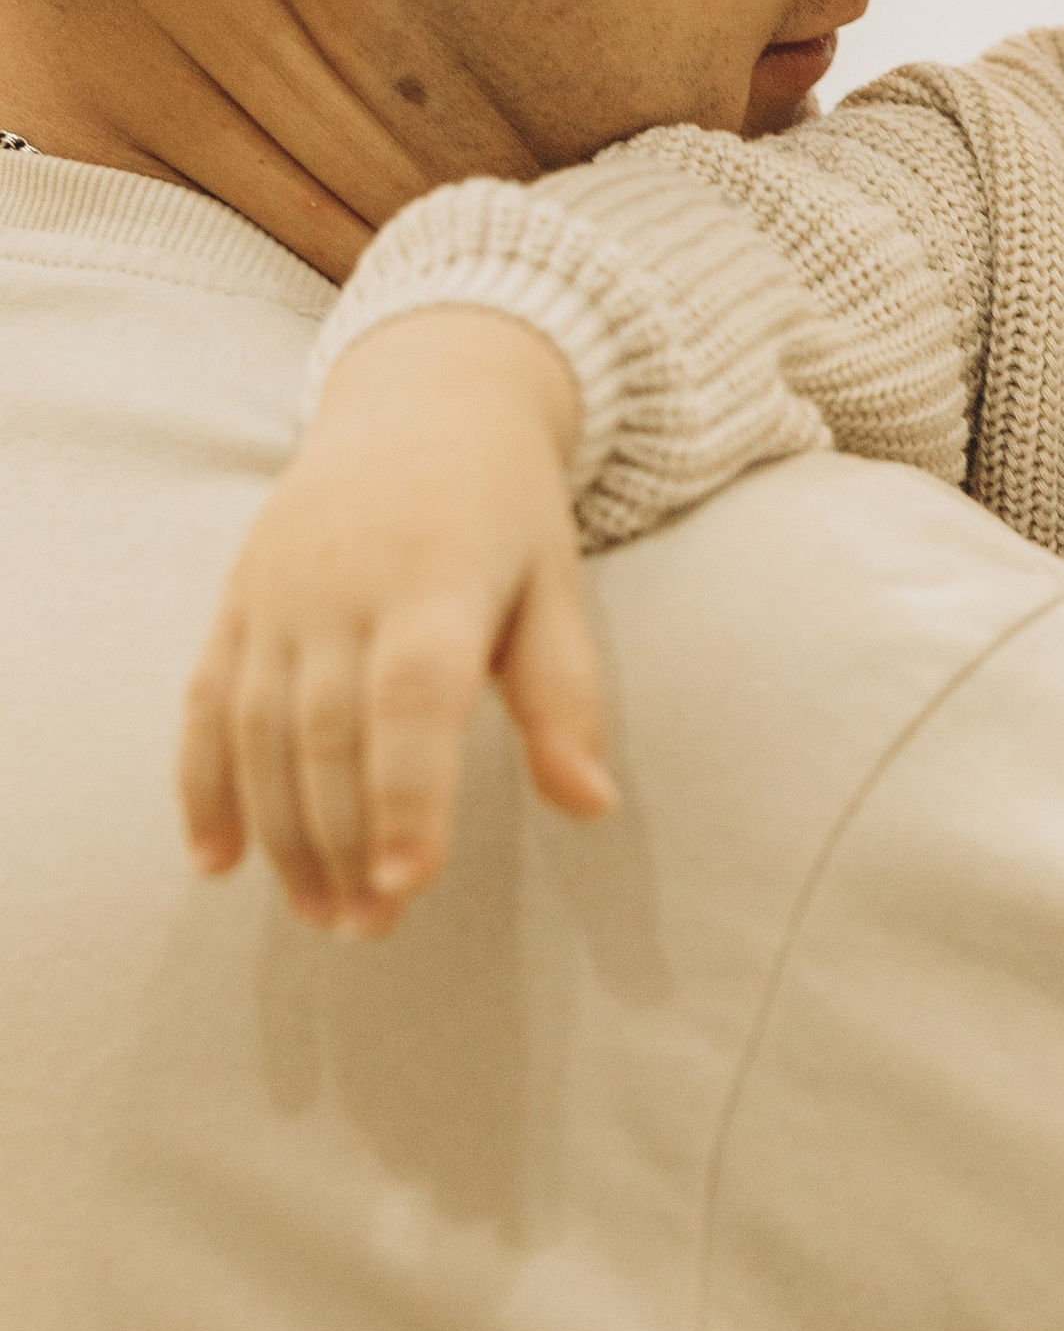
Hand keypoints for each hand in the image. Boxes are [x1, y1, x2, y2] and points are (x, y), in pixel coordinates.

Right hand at [177, 311, 611, 934]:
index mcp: (437, 577)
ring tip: (321, 914)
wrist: (421, 401)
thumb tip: (594, 805)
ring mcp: (278, 592)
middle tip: (369, 928)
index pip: (412, 697)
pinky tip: (216, 862)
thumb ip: (566, 694)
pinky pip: (204, 704)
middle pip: (328, 731)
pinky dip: (202, 786)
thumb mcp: (556, 583)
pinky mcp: (237, 602)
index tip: (409, 880)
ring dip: (281, 834)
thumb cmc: (503, 510)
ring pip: (260, 730)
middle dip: (343, 839)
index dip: (406, 791)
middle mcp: (344, 584)